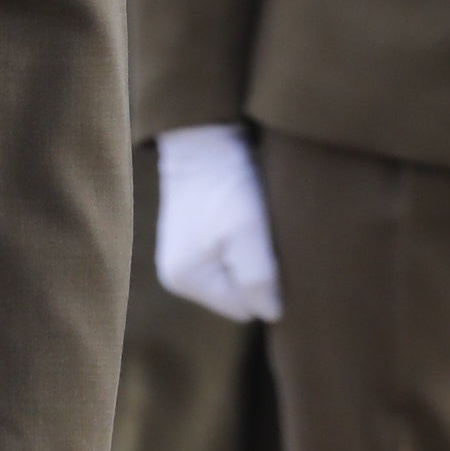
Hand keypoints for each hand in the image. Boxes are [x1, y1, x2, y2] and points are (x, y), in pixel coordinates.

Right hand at [155, 124, 282, 323]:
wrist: (203, 137)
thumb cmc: (226, 184)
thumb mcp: (248, 233)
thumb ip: (259, 280)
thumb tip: (272, 314)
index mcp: (185, 280)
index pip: (243, 308)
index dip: (263, 284)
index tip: (266, 248)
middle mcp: (177, 275)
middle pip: (237, 295)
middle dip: (254, 271)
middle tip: (259, 234)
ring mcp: (182, 257)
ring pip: (234, 276)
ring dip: (248, 255)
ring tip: (249, 223)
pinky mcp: (190, 240)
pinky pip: (225, 258)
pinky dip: (239, 243)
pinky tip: (239, 219)